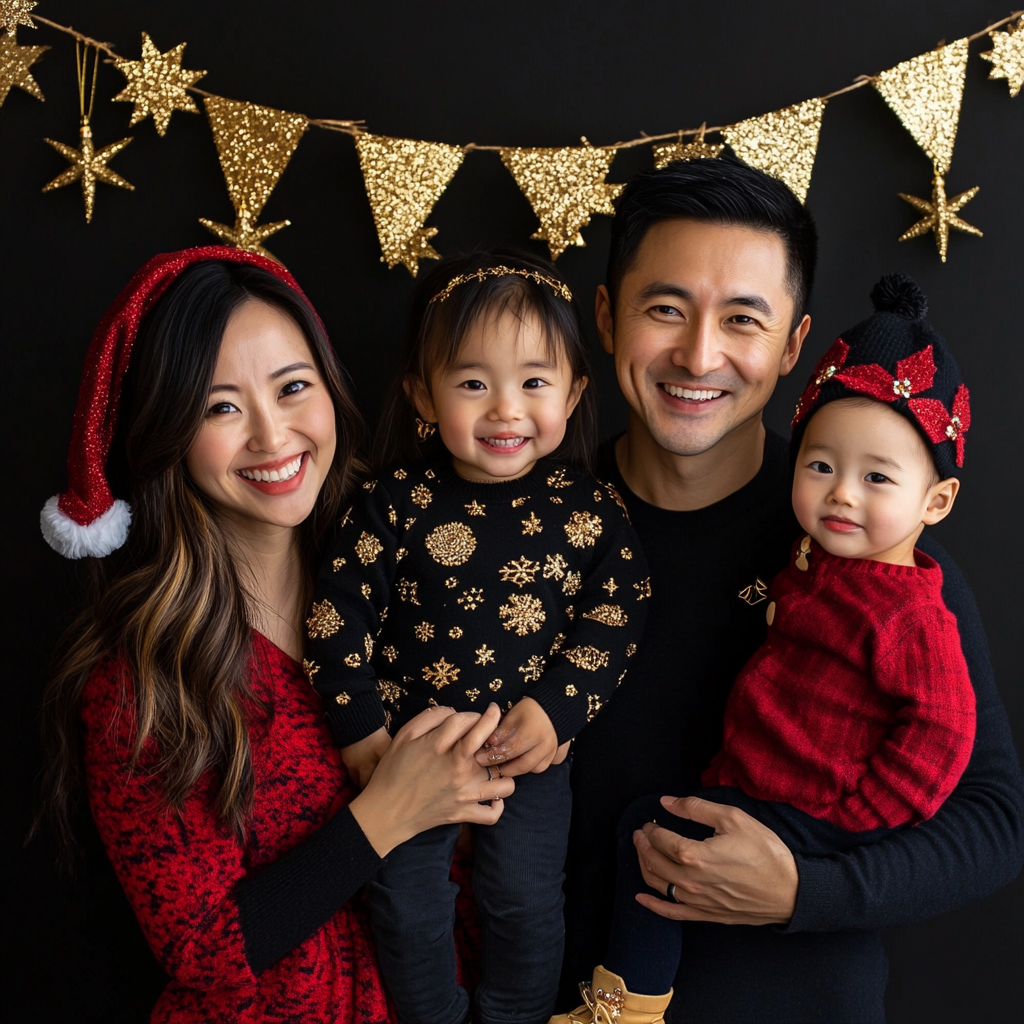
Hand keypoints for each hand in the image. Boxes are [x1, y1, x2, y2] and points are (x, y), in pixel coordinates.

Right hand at [349, 703, 514, 856]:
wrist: (385, 812)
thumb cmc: (392, 771)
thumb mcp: (403, 736)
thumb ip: (429, 718)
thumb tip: (454, 711)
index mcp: (439, 746)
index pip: (467, 719)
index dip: (474, 714)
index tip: (475, 716)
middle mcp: (456, 768)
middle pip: (489, 741)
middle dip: (496, 727)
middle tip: (496, 725)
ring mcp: (463, 793)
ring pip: (503, 782)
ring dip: (504, 772)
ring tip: (496, 766)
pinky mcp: (463, 813)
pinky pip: (492, 814)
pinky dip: (497, 806)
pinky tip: (492, 796)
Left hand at [473, 696, 561, 776]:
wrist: (556, 705)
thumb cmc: (531, 707)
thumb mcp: (513, 714)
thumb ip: (502, 730)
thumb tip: (488, 745)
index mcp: (532, 732)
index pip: (510, 750)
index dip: (493, 756)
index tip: (480, 758)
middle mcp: (544, 744)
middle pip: (522, 765)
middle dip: (505, 769)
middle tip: (492, 768)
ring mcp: (553, 751)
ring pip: (534, 768)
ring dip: (520, 769)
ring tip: (507, 765)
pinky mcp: (557, 753)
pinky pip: (543, 765)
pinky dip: (532, 766)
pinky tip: (523, 761)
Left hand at [632, 795, 797, 924]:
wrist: (789, 891)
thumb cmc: (764, 852)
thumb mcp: (733, 818)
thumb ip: (696, 808)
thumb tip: (667, 802)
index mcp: (695, 855)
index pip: (661, 840)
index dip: (651, 830)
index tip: (650, 822)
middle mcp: (691, 881)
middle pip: (654, 861)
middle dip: (643, 845)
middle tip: (641, 833)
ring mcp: (697, 901)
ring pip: (658, 885)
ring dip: (644, 866)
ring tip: (642, 853)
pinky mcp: (706, 915)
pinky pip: (672, 912)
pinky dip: (653, 906)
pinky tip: (641, 898)